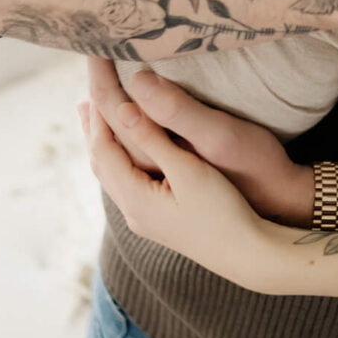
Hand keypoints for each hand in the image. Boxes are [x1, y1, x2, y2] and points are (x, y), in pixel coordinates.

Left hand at [83, 86, 282, 292]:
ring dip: (104, 143)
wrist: (250, 256)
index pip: (103, 148)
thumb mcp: (190, 170)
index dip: (98, 113)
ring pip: (112, 173)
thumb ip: (153, 139)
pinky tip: (129, 151)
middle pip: (101, 163)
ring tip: (98, 118)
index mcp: (135, 199)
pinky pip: (125, 181)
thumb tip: (121, 107)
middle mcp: (132, 212)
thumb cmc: (225, 212)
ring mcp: (144, 219)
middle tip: (87, 95)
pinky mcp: (157, 220)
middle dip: (94, 127)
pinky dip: (120, 157)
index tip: (98, 81)